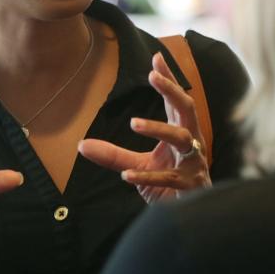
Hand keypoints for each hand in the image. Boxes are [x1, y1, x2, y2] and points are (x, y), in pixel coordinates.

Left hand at [78, 53, 210, 202]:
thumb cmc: (168, 186)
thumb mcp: (136, 167)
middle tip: (153, 76)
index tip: (157, 58)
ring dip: (158, 128)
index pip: (175, 102)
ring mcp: (193, 163)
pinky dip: (147, 176)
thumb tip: (81, 145)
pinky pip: (168, 177)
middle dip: (172, 91)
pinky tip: (126, 176)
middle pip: (187, 109)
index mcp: (181, 133)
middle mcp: (191, 143)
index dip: (168, 80)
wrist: (187, 215)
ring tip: (134, 123)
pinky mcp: (190, 185)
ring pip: (181, 138)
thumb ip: (113, 155)